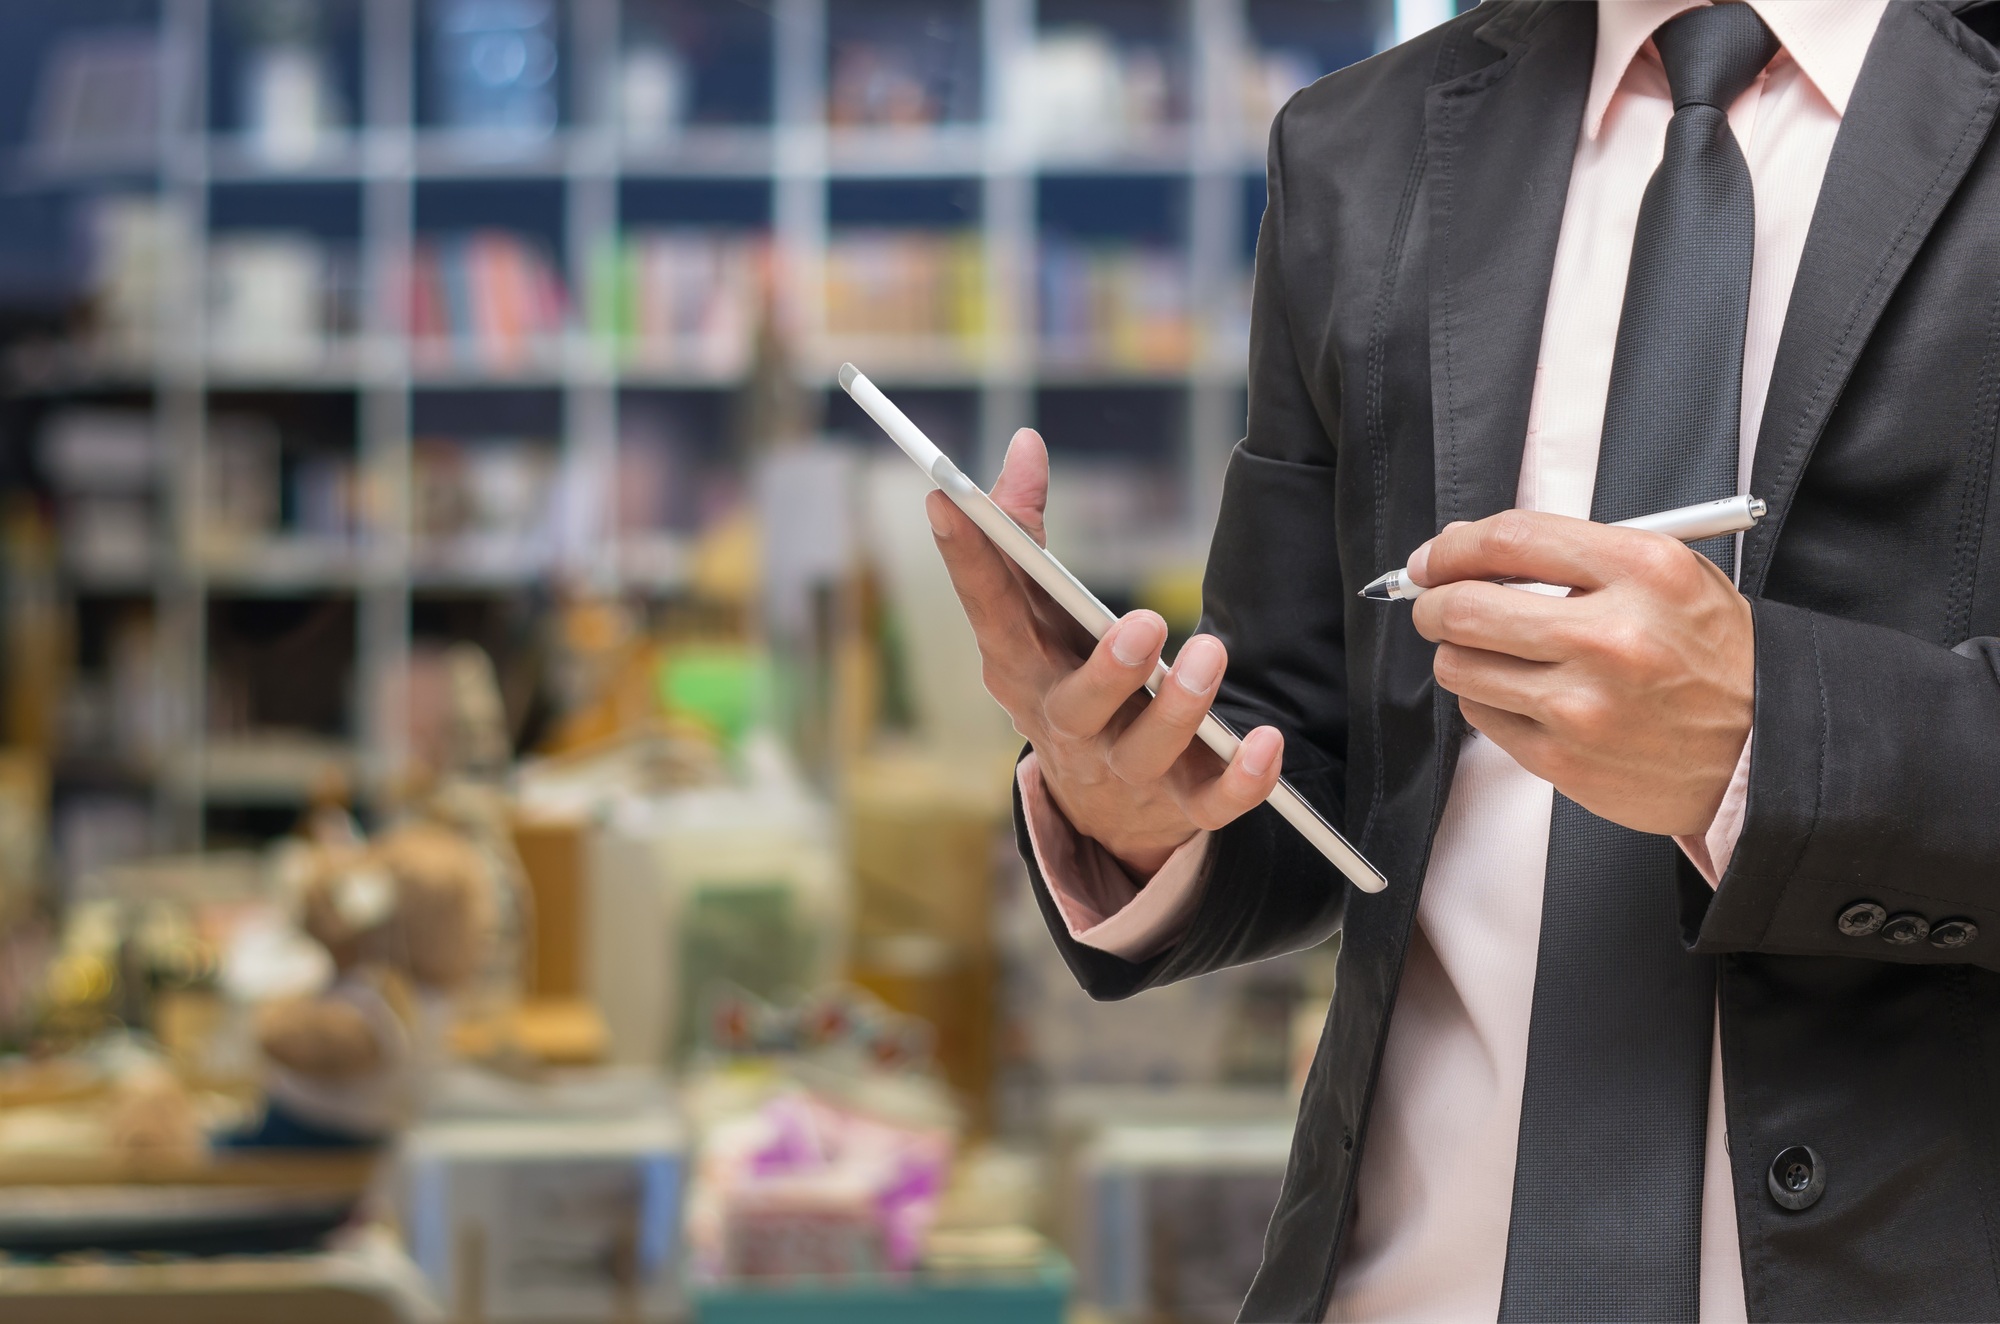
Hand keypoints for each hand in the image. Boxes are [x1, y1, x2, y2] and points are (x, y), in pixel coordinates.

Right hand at [929, 429, 1285, 875]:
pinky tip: (1267, 741)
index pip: (987, 612)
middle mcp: (1067, 725)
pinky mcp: (1179, 806)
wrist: (1101, 808)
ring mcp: (1123, 771)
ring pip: (1148, 751)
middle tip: (1145, 624)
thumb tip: (1026, 443)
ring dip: (1181, 707)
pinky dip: (1242, 780)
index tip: (947, 500)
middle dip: (1109, 669)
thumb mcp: (1037, 613)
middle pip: (1079, 705)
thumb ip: (1027, 531)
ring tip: (1211, 653)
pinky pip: (1213, 804)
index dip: (964, 559)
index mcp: (1022, 669)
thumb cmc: (1066, 676)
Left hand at [1407, 510, 1753, 835]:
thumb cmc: (1711, 658)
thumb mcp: (1669, 577)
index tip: (1434, 558)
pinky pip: (1481, 716)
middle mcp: (1613, 637)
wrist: (1762, 748)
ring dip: (1458, 653)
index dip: (1452, 547)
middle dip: (1433, 602)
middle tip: (1434, 603)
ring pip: (1460, 665)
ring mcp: (1584, 704)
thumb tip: (1466, 547)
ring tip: (1490, 651)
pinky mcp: (1565, 759)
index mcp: (1643, 572)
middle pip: (1465, 607)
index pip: (1509, 540)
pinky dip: (1486, 699)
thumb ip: (1573, 554)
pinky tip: (1523, 694)